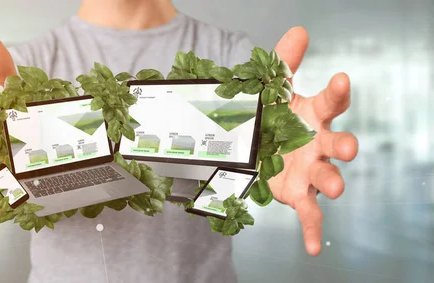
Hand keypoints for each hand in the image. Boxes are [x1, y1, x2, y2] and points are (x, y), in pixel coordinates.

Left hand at [268, 27, 358, 255]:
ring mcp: (311, 170)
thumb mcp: (272, 87)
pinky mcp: (298, 193)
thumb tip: (299, 30)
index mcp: (314, 115)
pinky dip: (314, 230)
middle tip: (348, 146)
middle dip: (345, 145)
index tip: (340, 79)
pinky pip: (310, 213)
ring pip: (329, 177)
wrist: (256, 142)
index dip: (337, 92)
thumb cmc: (272, 114)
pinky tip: (314, 248)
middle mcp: (319, 143)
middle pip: (338, 144)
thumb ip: (284, 62)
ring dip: (334, 182)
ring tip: (335, 189)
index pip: (331, 102)